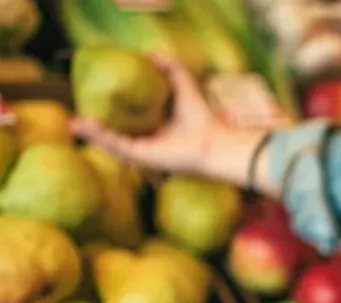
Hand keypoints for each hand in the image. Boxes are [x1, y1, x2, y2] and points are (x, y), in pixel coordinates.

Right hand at [70, 53, 224, 175]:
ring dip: (92, 132)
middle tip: (75, 113)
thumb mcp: (183, 85)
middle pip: (111, 133)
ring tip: (74, 122)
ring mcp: (141, 151)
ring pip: (109, 142)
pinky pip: (116, 147)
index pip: (122, 119)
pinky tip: (87, 126)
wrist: (213, 141)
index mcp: (150, 127)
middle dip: (92, 126)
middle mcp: (143, 141)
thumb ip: (171, 68)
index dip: (105, 110)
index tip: (88, 97)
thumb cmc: (202, 118)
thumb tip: (151, 53)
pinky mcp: (141, 158)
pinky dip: (101, 137)